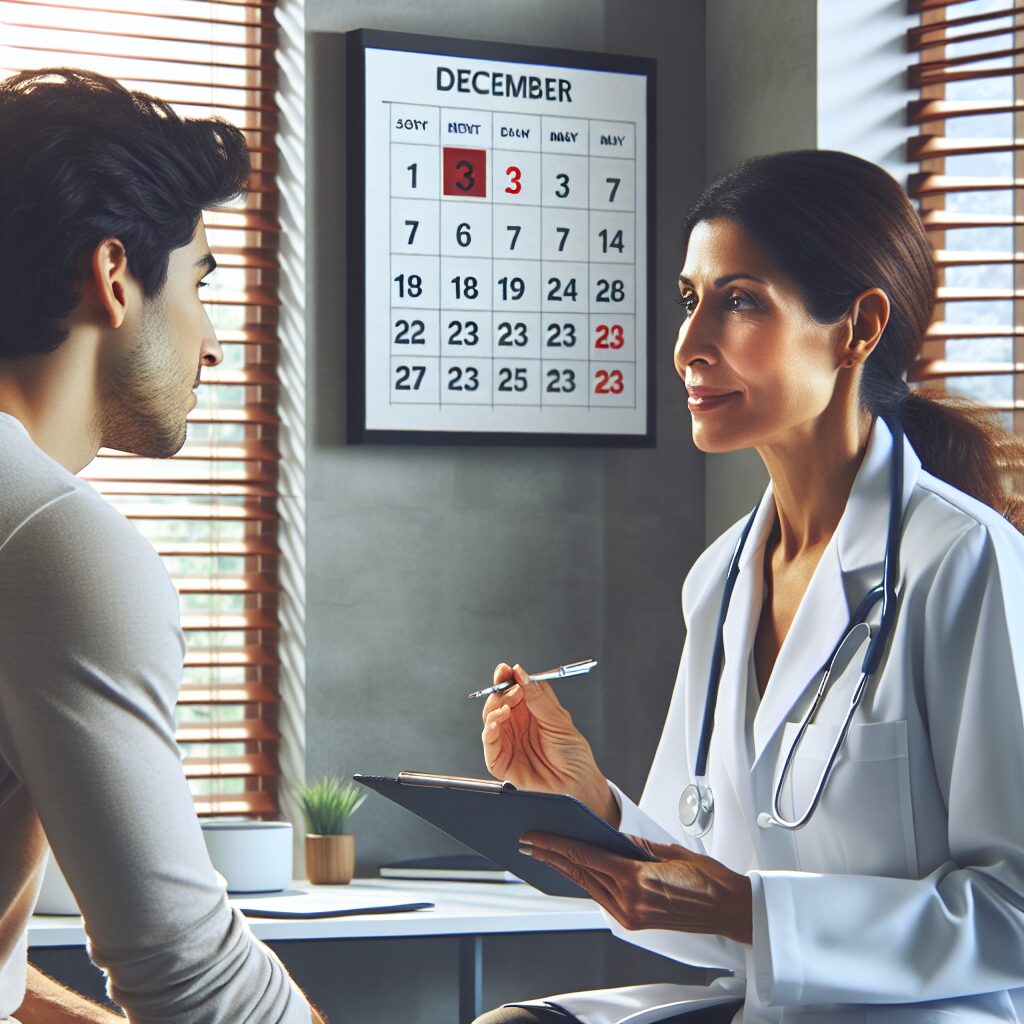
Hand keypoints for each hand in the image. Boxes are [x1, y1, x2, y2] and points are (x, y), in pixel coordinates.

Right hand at [480, 662, 617, 823]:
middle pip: (498, 701)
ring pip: (490, 719)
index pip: (513, 688)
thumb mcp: (559, 721)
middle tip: (512, 690)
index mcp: (531, 710)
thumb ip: (538, 698)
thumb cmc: (573, 755)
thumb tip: (522, 673)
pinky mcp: (502, 761)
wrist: (577, 785)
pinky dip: (489, 731)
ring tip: (505, 707)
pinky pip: (489, 744)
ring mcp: (508, 741)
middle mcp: (517, 724)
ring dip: (493, 709)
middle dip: (500, 692)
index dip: (507, 678)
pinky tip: (495, 722)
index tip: (504, 669)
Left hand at [519, 832, 752, 944]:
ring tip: (546, 853)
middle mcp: (629, 901)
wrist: (728, 908)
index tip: (535, 837)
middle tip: (530, 842)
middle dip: (553, 856)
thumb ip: (634, 844)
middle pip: (581, 873)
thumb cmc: (708, 878)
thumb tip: (610, 836)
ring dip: (566, 869)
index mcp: (637, 880)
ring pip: (589, 886)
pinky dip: (587, 881)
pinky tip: (576, 870)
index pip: (585, 857)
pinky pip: (602, 897)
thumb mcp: (668, 850)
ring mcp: (631, 915)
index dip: (555, 845)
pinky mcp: (634, 921)